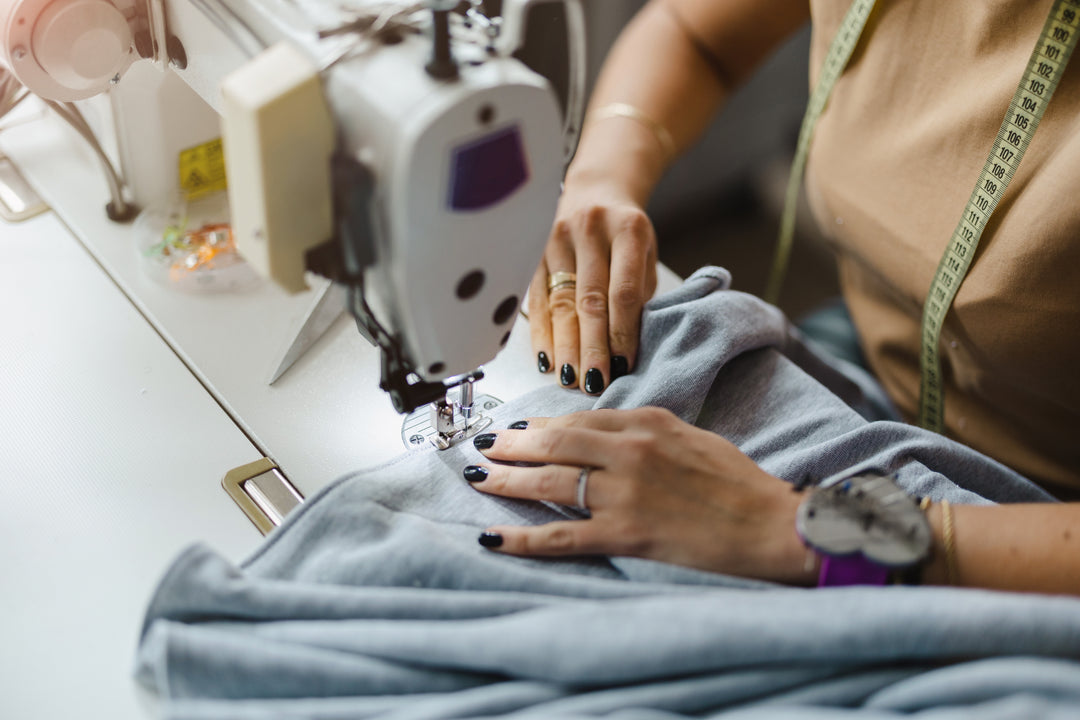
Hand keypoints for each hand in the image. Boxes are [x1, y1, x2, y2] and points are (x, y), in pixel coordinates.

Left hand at [466, 408, 813, 584]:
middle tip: (484, 446)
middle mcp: (629, 451)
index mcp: (647, 422)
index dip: (541, 426)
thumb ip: (645, 433)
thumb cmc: (739, 485)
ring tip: (479, 478)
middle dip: (512, 445)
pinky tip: (493, 538)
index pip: (579, 419)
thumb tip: (604, 437)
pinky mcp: (625, 534)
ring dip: (506, 481)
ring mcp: (624, 493)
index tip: (518, 431)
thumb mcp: (692, 438)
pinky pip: (561, 536)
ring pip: (548, 482)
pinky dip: (523, 539)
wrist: (772, 527)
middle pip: (553, 443)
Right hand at [528, 179, 658, 395]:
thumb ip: (637, 293)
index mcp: (627, 229)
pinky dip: (542, 333)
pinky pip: (537, 300)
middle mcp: (589, 230)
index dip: (622, 332)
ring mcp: (556, 238)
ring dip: (566, 347)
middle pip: (589, 300)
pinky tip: (547, 360)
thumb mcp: (645, 253)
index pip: (623, 291)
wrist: (596, 189)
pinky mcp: (534, 251)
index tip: (623, 366)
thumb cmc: (625, 231)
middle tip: (595, 383)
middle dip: (592, 347)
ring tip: (572, 379)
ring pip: (561, 303)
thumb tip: (623, 349)